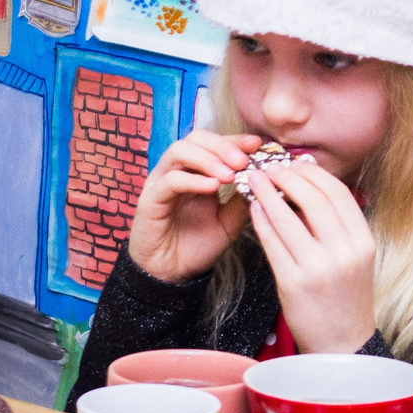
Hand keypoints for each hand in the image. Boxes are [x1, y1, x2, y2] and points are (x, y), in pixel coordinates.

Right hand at [126, 130, 257, 283]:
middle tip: (243, 160)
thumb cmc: (198, 246)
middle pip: (196, 138)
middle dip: (222, 145)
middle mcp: (178, 171)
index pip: (214, 143)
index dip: (235, 140)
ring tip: (230, 175)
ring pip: (179, 151)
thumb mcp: (229, 222)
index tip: (257, 144)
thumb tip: (263, 177)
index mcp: (197, 172)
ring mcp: (161, 182)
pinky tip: (212, 187)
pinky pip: (170, 180)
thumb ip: (242, 199)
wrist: (173, 274)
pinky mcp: (150, 199)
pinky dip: (193, 180)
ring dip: (208, 158)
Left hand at [245, 158, 376, 353]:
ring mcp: (318, 267)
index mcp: (363, 241)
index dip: (312, 173)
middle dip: (287, 177)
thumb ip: (337, 226)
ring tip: (256, 181)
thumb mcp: (354, 258)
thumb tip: (306, 187)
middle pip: (313, 198)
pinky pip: (272, 241)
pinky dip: (261, 220)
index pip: (337, 192)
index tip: (294, 165)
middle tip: (270, 168)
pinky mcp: (294, 282)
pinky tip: (254, 209)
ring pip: (287, 217)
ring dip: (268, 193)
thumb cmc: (344, 297)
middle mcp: (344, 252)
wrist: (341, 345)